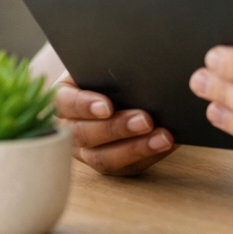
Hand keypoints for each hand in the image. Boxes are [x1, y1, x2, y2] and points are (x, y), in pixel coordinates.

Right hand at [56, 74, 175, 175]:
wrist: (129, 86)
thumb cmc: (115, 72)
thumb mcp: (110, 65)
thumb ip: (116, 68)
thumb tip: (140, 68)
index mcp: (65, 98)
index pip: (65, 103)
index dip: (84, 106)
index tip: (107, 107)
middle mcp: (70, 128)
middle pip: (83, 135)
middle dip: (116, 128)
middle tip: (146, 120)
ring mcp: (87, 150)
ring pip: (104, 157)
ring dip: (135, 148)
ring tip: (163, 138)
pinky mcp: (110, 163)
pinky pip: (126, 168)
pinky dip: (148, 157)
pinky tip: (167, 145)